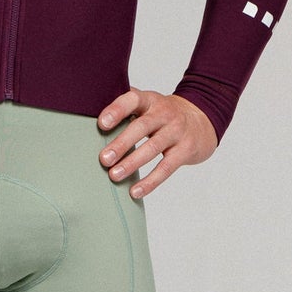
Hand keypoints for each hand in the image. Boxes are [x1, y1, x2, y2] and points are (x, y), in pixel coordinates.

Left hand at [96, 87, 217, 196]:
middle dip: (122, 143)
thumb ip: (126, 106)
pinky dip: (150, 181)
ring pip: (153, 148)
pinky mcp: (186, 150)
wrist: (202, 120)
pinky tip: (135, 192)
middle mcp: (165, 113)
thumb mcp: (149, 104)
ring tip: (114, 176)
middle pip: (142, 127)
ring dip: (132, 163)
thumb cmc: (164, 115)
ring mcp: (177, 132)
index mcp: (150, 100)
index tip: (101, 124)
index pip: (133, 99)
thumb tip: (88, 111)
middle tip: (104, 159)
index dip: (117, 110)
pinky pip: (166, 168)